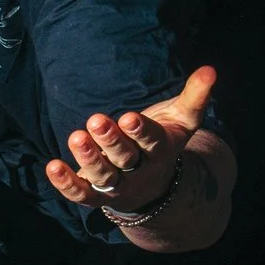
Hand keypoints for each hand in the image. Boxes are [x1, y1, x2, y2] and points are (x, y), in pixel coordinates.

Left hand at [45, 66, 217, 216]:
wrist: (154, 186)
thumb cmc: (163, 141)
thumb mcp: (182, 120)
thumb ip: (195, 97)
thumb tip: (211, 70)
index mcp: (160, 152)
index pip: (151, 142)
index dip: (141, 132)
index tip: (129, 117)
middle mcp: (138, 171)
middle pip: (124, 158)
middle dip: (110, 141)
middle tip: (96, 121)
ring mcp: (116, 186)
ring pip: (102, 176)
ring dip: (88, 159)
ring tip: (76, 137)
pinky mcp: (96, 195)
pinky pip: (81, 194)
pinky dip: (66, 183)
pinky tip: (52, 166)